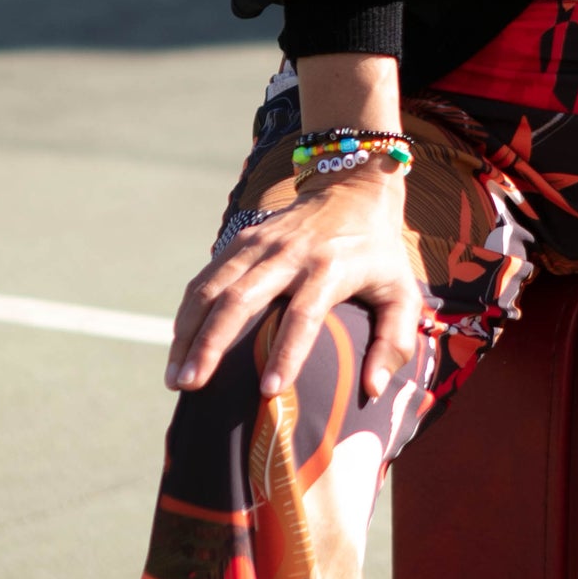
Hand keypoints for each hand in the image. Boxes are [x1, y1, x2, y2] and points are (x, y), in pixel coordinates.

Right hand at [165, 166, 422, 401]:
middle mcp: (291, 252)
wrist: (355, 187)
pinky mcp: (244, 238)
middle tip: (189, 387)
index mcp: (331, 267)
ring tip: (175, 376)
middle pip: (242, 297)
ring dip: (190, 330)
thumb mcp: (403, 291)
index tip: (269, 391)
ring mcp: (262, 241)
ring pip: (215, 286)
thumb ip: (396, 340)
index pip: (305, 313)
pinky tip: (179, 342)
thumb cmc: (379, 252)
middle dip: (211, 344)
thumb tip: (373, 389)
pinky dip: (190, 308)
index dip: (287, 352)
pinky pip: (208, 275)